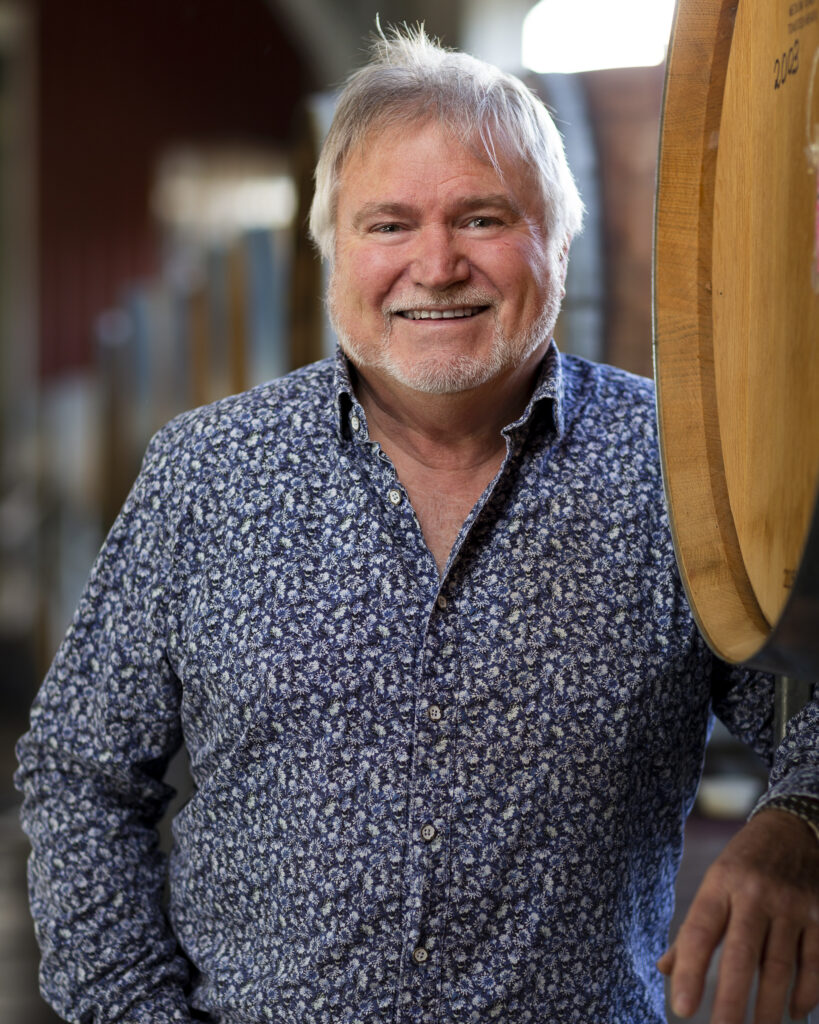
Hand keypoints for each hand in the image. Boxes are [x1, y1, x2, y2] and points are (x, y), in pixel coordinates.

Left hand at [658, 809, 818, 1022]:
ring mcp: (791, 906)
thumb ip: (693, 928)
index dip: (690, 971)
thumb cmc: (744, 863)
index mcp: (720, 884)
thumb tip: (666, 970)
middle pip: (741, 956)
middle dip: (730, 1001)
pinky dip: (805, 993)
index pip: (699, 932)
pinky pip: (814, 963)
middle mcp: (754, 895)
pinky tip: (793, 1012)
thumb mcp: (714, 882)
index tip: (681, 1009)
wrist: (792, 829)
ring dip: (768, 1008)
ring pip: (779, 967)